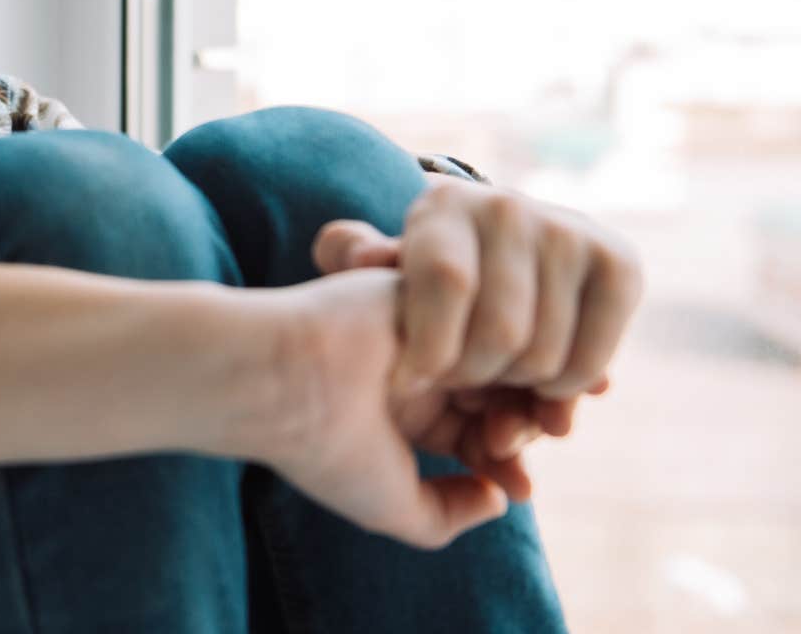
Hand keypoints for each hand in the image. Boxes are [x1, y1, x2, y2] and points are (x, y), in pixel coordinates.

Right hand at [251, 268, 593, 548]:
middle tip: (512, 450)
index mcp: (411, 412)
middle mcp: (422, 368)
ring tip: (506, 426)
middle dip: (521, 426)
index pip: (485, 431)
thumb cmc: (326, 447)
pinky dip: (499, 347)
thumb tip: (500, 500)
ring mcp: (426, 327)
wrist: (279, 380)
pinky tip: (495, 379)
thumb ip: (447, 513)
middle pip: (502, 392)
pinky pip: (488, 312)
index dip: (510, 460)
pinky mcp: (426, 288)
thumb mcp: (393, 505)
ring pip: (502, 353)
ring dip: (519, 392)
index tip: (521, 487)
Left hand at [312, 176, 644, 399]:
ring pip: (546, 357)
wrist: (498, 253)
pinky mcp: (620, 264)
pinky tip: (539, 388)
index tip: (414, 383)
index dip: (432, 349)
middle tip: (458, 392)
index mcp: (444, 207)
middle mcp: (509, 208)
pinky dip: (566, 391)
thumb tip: (360, 255)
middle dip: (473, 382)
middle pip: (501, 333)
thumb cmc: (424, 276)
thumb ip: (351, 259)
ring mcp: (571, 231)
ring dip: (518, 397)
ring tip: (493, 392)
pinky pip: (593, 359)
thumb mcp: (378, 269)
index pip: (447, 282)